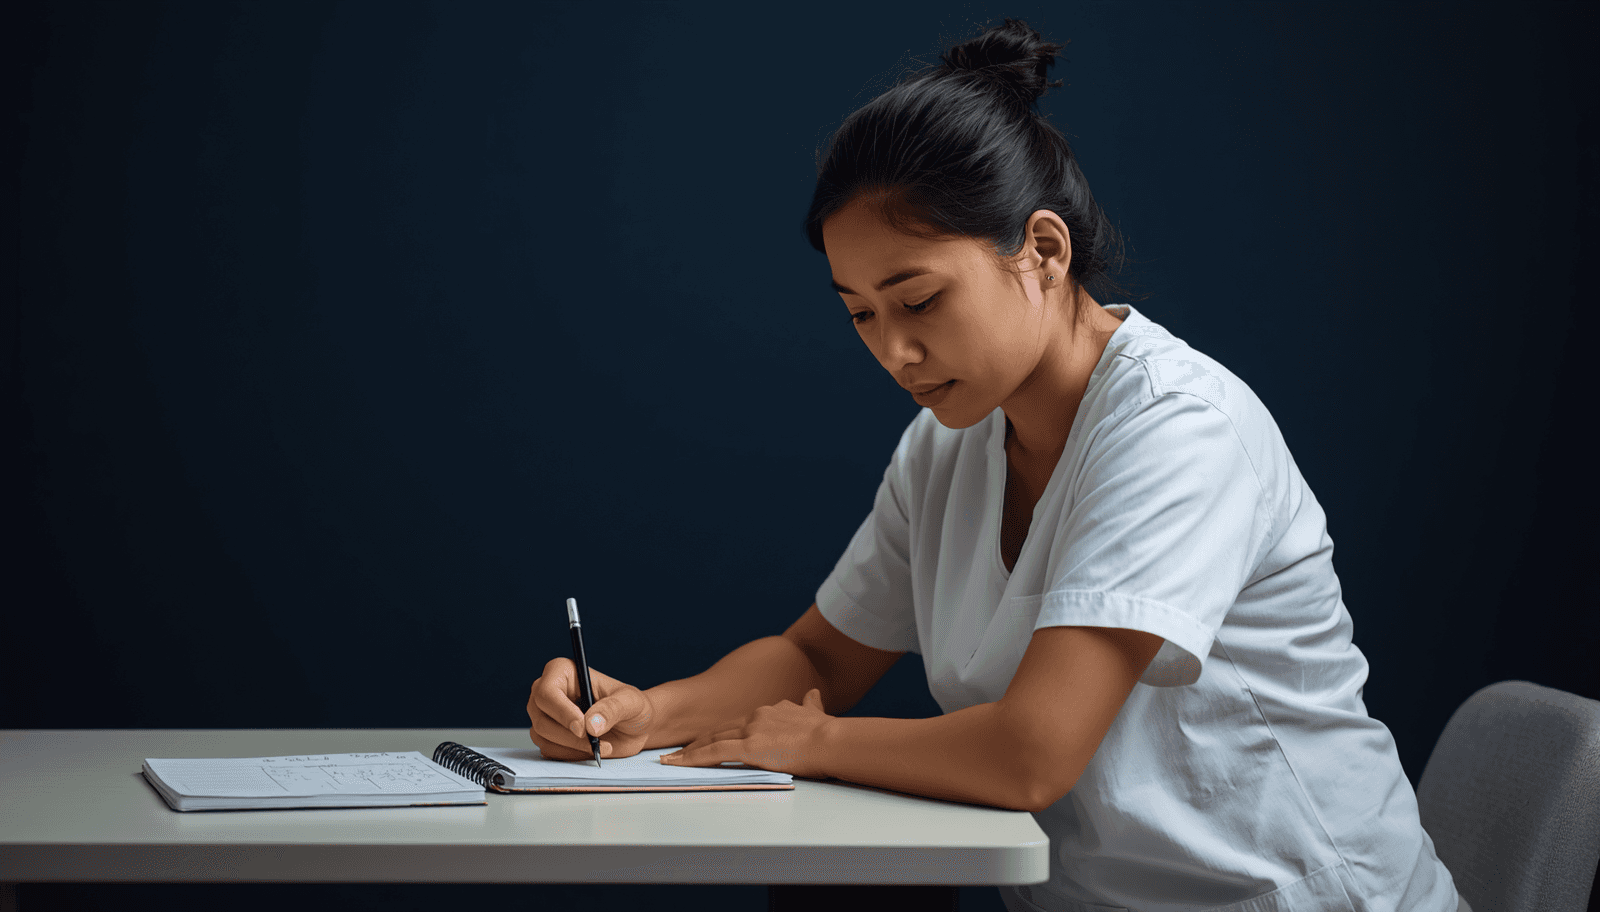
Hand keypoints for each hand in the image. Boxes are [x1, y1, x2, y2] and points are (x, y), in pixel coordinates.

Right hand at [527, 658, 655, 760]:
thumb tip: (591, 725)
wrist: (633, 728)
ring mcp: (545, 715)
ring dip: (573, 747)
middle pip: (541, 718)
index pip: (547, 691)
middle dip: (568, 735)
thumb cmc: (631, 706)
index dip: (562, 711)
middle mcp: (548, 692)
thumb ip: (612, 709)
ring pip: (543, 737)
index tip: (582, 727)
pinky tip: (592, 749)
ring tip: (601, 745)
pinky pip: (550, 751)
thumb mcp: (630, 702)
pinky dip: (572, 755)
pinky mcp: (548, 736)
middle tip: (595, 742)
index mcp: (563, 672)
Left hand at [659, 688, 833, 779]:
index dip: (720, 732)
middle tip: (679, 751)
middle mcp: (757, 716)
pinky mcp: (749, 748)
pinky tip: (677, 764)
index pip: (738, 723)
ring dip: (689, 751)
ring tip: (671, 760)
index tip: (708, 739)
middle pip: (720, 730)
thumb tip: (813, 695)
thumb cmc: (827, 732)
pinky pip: (714, 753)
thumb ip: (810, 705)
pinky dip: (692, 758)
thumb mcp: (816, 713)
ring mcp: (751, 731)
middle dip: (698, 741)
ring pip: (712, 740)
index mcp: (770, 711)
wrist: (832, 740)